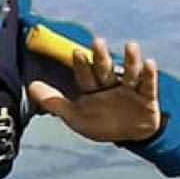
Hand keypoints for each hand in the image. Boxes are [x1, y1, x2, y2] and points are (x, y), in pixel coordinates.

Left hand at [28, 38, 161, 142]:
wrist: (130, 137)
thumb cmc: (100, 123)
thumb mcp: (75, 116)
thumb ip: (54, 102)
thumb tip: (30, 86)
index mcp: (92, 88)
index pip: (85, 76)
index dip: (82, 65)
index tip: (77, 52)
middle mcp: (110, 85)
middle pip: (105, 70)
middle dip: (101, 58)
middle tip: (97, 42)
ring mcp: (128, 90)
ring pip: (128, 73)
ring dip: (130, 61)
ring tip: (130, 46)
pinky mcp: (146, 97)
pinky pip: (148, 85)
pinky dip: (149, 75)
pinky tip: (149, 62)